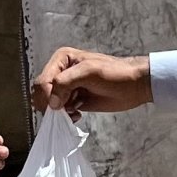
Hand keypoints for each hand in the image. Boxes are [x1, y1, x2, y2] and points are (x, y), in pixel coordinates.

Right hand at [30, 47, 151, 114]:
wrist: (134, 86)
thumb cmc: (115, 74)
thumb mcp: (89, 72)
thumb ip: (65, 83)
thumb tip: (52, 103)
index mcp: (62, 59)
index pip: (43, 81)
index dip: (48, 96)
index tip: (60, 105)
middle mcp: (61, 72)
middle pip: (41, 93)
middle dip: (51, 104)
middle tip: (66, 109)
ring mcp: (67, 87)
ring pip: (49, 103)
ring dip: (59, 111)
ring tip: (74, 112)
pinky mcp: (73, 100)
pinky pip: (59, 111)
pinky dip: (65, 116)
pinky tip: (77, 115)